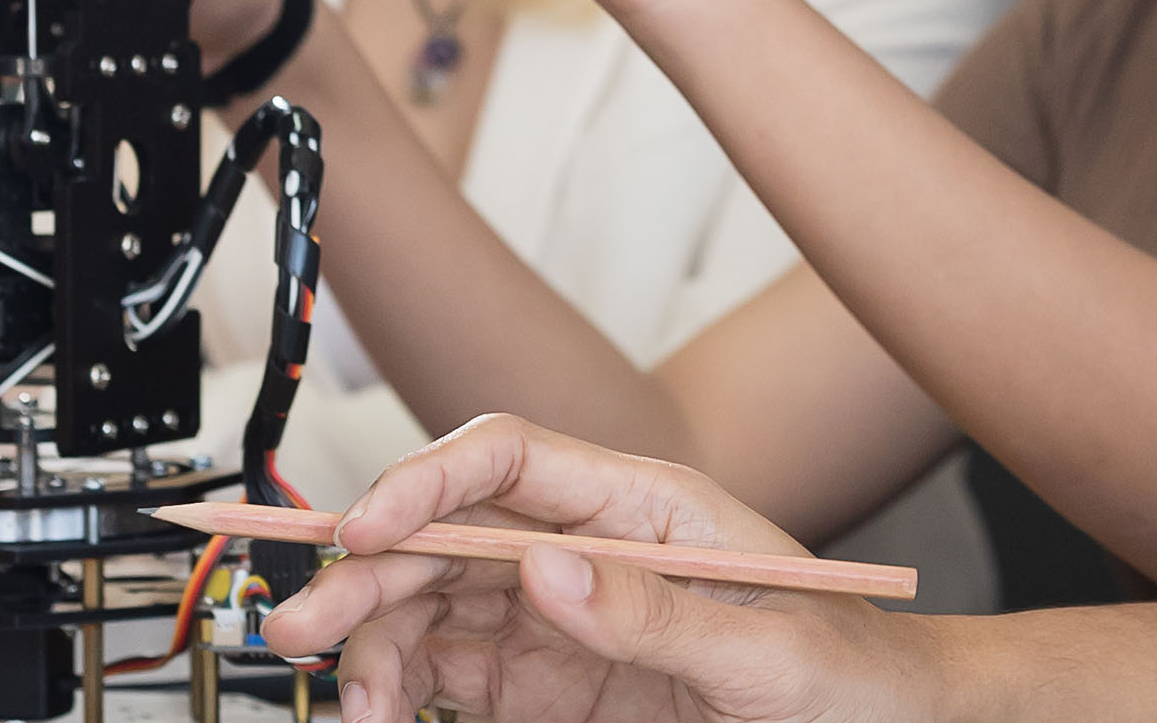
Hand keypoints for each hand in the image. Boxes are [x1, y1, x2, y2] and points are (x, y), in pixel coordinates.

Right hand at [264, 416, 947, 722]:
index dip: (427, 480)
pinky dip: (399, 693)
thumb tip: (546, 568)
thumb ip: (656, 614)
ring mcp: (558, 619)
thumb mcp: (768, 651)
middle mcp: (586, 550)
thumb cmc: (853, 672)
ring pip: (430, 607)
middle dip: (368, 573)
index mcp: (645, 507)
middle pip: (448, 537)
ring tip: (351, 701)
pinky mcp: (542, 686)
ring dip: (372, 642)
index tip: (368, 527)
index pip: (512, 459)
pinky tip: (381, 717)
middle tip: (304, 626)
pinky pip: (447, 675)